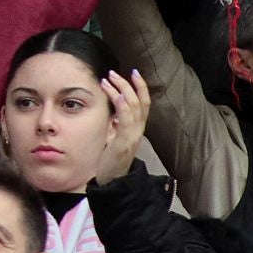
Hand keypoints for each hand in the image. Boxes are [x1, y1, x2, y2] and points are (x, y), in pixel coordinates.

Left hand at [94, 68, 148, 183]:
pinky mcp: (124, 143)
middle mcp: (138, 130)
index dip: (141, 87)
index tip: (133, 72)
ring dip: (121, 91)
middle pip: (140, 102)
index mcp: (136, 128)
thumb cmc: (111, 158)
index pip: (143, 103)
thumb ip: (118, 122)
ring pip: (133, 108)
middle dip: (129, 84)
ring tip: (108, 79)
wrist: (113, 180)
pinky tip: (117, 97)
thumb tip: (115, 107)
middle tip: (114, 73)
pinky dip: (123, 107)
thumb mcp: (115, 136)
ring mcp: (132, 136)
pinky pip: (127, 122)